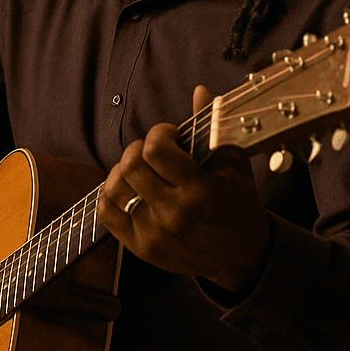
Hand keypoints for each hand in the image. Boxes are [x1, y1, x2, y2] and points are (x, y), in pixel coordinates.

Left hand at [97, 85, 270, 295]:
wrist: (242, 258)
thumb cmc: (239, 207)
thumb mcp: (235, 166)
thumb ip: (213, 128)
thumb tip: (199, 92)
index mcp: (200, 191)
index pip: (156, 149)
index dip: (159, 132)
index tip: (170, 135)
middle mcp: (175, 214)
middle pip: (131, 166)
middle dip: (138, 148)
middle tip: (152, 151)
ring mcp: (155, 233)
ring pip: (114, 188)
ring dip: (123, 171)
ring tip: (140, 170)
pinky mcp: (142, 248)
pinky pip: (107, 213)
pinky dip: (110, 194)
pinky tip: (128, 188)